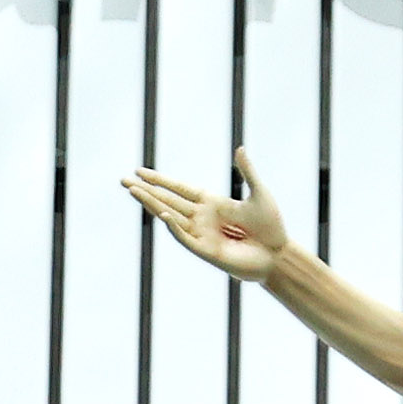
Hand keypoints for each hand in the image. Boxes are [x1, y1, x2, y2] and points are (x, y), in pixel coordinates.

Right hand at [125, 148, 293, 281]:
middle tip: (124, 181)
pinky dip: (174, 227)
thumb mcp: (259, 194)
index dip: (160, 180)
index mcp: (211, 203)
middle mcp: (202, 218)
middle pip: (168, 200)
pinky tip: (163, 214)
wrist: (278, 255)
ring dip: (152, 204)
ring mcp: (202, 234)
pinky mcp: (207, 251)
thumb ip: (247, 172)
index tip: (140, 171)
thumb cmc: (271, 227)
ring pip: (170, 216)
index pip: (179, 189)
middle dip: (146, 191)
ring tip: (134, 191)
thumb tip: (240, 148)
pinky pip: (186, 237)